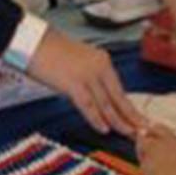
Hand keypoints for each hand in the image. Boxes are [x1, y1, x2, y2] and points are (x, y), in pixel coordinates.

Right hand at [26, 27, 145, 135]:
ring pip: (107, 103)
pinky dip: (97, 119)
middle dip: (131, 116)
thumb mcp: (79, 62)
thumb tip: (97, 98)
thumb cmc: (50, 50)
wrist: (33, 40)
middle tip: (142, 130)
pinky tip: (104, 128)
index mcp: (102, 60)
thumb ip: (90, 77)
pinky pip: (89, 105)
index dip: (128, 107)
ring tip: (127, 133)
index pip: (119, 89)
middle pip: (118, 97)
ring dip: (118, 121)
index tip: (137, 118)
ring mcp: (87, 75)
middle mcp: (99, 66)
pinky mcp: (73, 83)